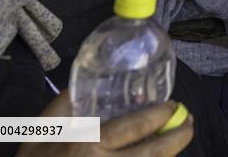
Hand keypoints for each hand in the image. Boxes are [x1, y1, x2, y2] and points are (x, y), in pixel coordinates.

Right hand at [16, 96, 192, 156]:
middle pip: (153, 155)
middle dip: (178, 138)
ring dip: (170, 155)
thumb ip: (63, 104)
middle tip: (189, 123)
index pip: (133, 128)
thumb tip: (85, 79)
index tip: (173, 106)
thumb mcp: (39, 131)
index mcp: (86, 146)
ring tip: (180, 139)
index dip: (158, 116)